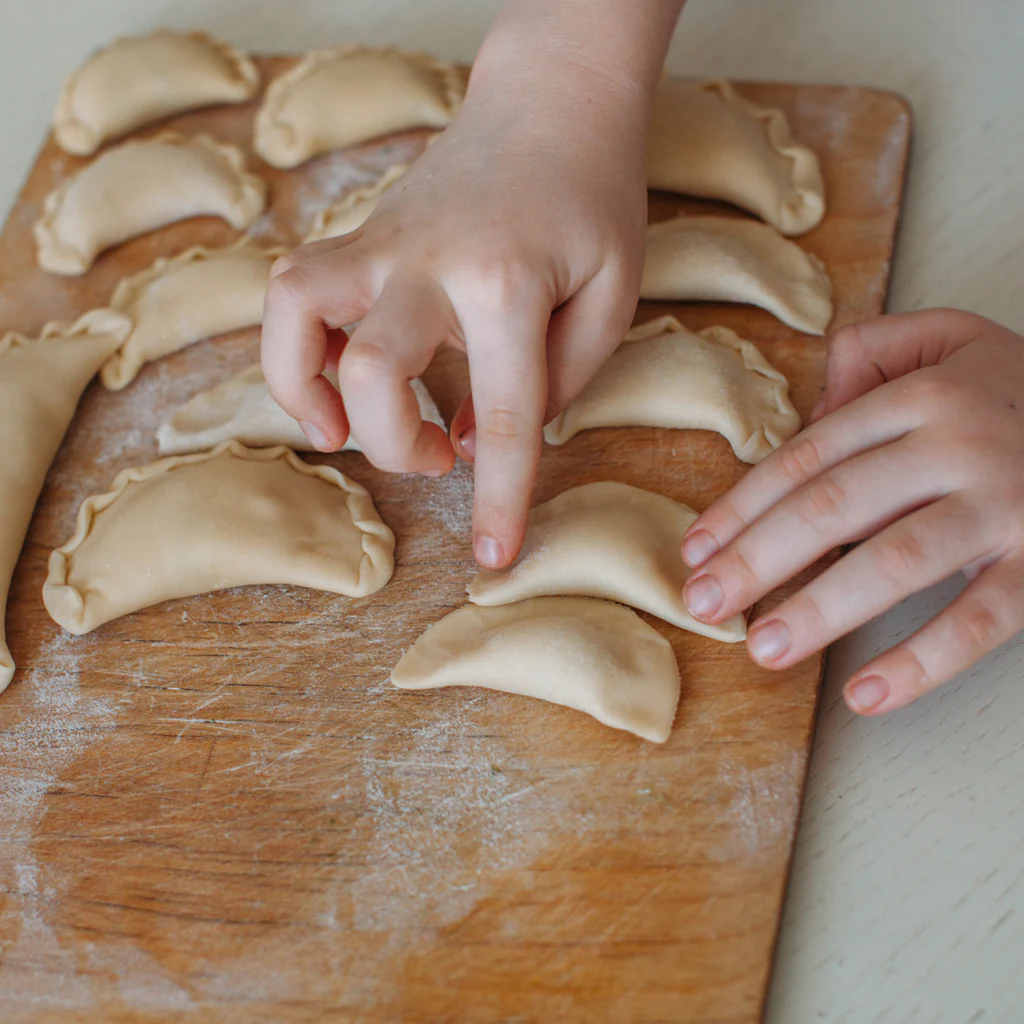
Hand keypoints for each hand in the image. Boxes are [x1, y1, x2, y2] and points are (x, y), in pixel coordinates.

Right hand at [261, 1, 683, 568]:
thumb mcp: (612, 295)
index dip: (499, 500)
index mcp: (508, 287)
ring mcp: (381, 244)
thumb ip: (559, 381)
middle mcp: (429, 265)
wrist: (551, 103)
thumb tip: (476, 442)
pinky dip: (295, 350)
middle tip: (437, 454)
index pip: (501, 418)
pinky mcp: (357, 236)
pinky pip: (293, 294)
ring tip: (346, 427)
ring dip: (305, 393)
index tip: (494, 559)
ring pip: (295, 317)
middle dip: (396, 445)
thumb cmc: (592, 202)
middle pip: (374, 374)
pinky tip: (338, 376)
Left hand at [680, 309, 1023, 714]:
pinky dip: (922, 661)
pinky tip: (865, 694)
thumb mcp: (950, 338)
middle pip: (832, 507)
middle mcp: (955, 445)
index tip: (695, 551)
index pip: (805, 459)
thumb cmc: (1023, 388)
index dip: (741, 509)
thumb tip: (811, 407)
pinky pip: (979, 619)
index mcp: (919, 397)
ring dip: (819, 610)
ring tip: (762, 649)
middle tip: (703, 605)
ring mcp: (1003, 504)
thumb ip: (871, 354)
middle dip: (756, 560)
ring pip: (893, 561)